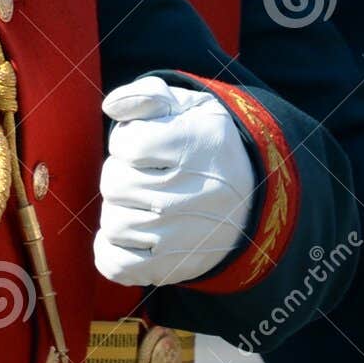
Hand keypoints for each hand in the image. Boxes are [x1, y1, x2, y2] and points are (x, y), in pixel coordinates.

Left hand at [94, 76, 254, 286]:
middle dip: (120, 173)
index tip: (144, 145)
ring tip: (140, 201)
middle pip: (115, 184)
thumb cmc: (206, 144)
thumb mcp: (187, 105)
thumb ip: (145, 95)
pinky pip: (118, 265)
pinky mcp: (174, 267)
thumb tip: (111, 109)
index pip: (127, 144)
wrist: (253, 196)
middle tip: (142, 174)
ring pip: (114, 224)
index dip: (126, 141)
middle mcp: (196, 193)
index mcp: (199, 144)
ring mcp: (185, 236)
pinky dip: (110, 249)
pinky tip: (125, 234)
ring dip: (118, 209)